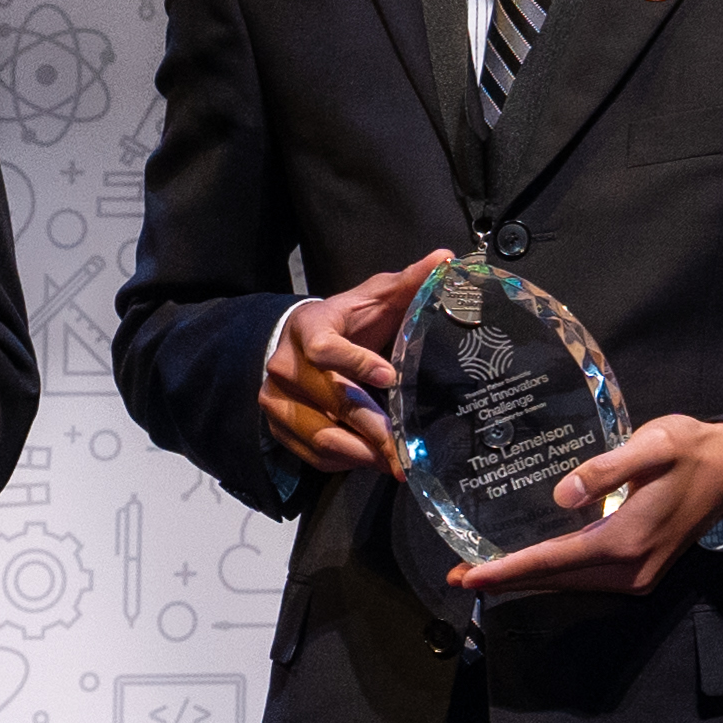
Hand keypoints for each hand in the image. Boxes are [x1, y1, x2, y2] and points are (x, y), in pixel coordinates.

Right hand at [264, 250, 447, 477]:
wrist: (302, 341)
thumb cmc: (348, 320)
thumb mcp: (376, 296)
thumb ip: (410, 281)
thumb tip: (446, 258)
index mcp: (308, 328)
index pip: (325, 349)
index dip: (356, 363)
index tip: (391, 377)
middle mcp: (284, 365)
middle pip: (330, 401)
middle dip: (371, 427)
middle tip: (403, 449)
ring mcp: (276, 398)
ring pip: (319, 435)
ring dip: (360, 452)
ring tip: (394, 463)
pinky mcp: (276, 426)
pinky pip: (310, 454)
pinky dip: (344, 462)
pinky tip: (370, 460)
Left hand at [448, 412, 722, 599]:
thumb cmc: (689, 451)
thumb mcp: (652, 445)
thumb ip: (608, 468)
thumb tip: (565, 493)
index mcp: (625, 541)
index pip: (554, 561)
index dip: (509, 569)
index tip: (470, 576)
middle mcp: (629, 568)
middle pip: (556, 580)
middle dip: (507, 580)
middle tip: (458, 577)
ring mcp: (636, 575)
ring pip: (569, 583)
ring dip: (527, 580)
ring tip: (482, 575)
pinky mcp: (639, 571)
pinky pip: (585, 578)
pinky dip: (552, 575)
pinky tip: (527, 566)